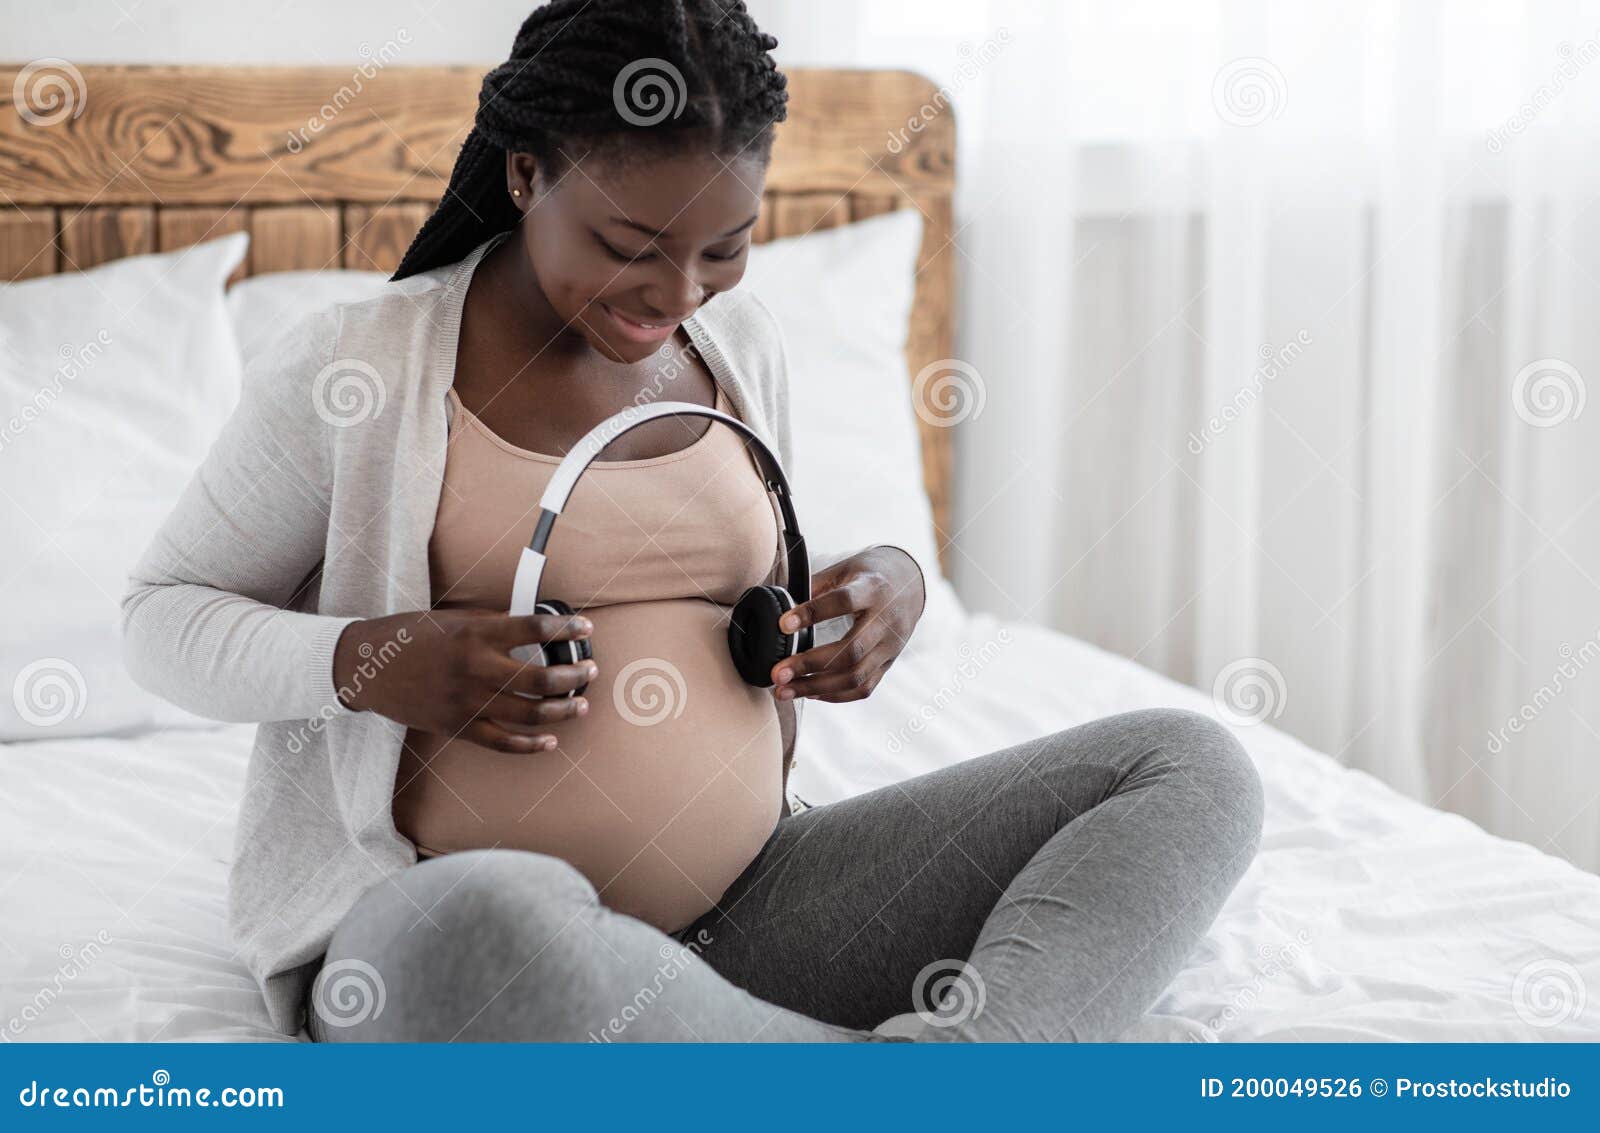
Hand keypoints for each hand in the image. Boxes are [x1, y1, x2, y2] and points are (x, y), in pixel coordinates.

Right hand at [332, 607, 596, 752]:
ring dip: (561, 710)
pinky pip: (501, 742)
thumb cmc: (411, 636)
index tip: (586, 629)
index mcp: (474, 634)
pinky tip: (550, 740)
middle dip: (573, 675)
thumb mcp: (453, 618)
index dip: (566, 630)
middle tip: (590, 671)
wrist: (368, 668)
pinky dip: (529, 744)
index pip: (533, 629)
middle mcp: (474, 668)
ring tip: (581, 703)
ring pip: (528, 713)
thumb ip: (493, 624)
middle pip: (539, 678)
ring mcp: (467, 702)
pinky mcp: (458, 727)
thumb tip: (534, 628)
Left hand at [770, 546, 924, 702]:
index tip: (782, 625)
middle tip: (777, 674)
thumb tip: (780, 604)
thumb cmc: (869, 575)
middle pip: (850, 650)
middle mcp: (886, 621)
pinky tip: (809, 693)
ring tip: (784, 691)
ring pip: (855, 676)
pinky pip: (863, 688)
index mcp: (873, 589)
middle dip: (810, 665)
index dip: (812, 613)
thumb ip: (816, 585)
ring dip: (816, 688)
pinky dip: (834, 695)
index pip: (843, 602)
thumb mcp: (845, 569)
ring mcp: (890, 647)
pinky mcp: (888, 664)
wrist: (910, 584)